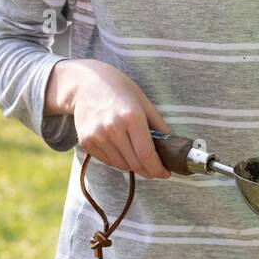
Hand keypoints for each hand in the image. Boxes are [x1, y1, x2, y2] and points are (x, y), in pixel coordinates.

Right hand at [48, 59, 172, 178]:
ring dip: (134, 167)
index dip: (158, 168)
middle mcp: (113, 129)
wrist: (86, 85)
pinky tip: (124, 153)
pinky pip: (107, 161)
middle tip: (157, 171)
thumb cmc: (120, 91)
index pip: (146, 154)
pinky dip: (119, 161)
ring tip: (141, 160)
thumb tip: (172, 146)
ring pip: (121, 165)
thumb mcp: (144, 103)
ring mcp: (97, 137)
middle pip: (135, 163)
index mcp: (132, 117)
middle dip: (149, 171)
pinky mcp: (86, 142)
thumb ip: (159, 126)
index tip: (166, 173)